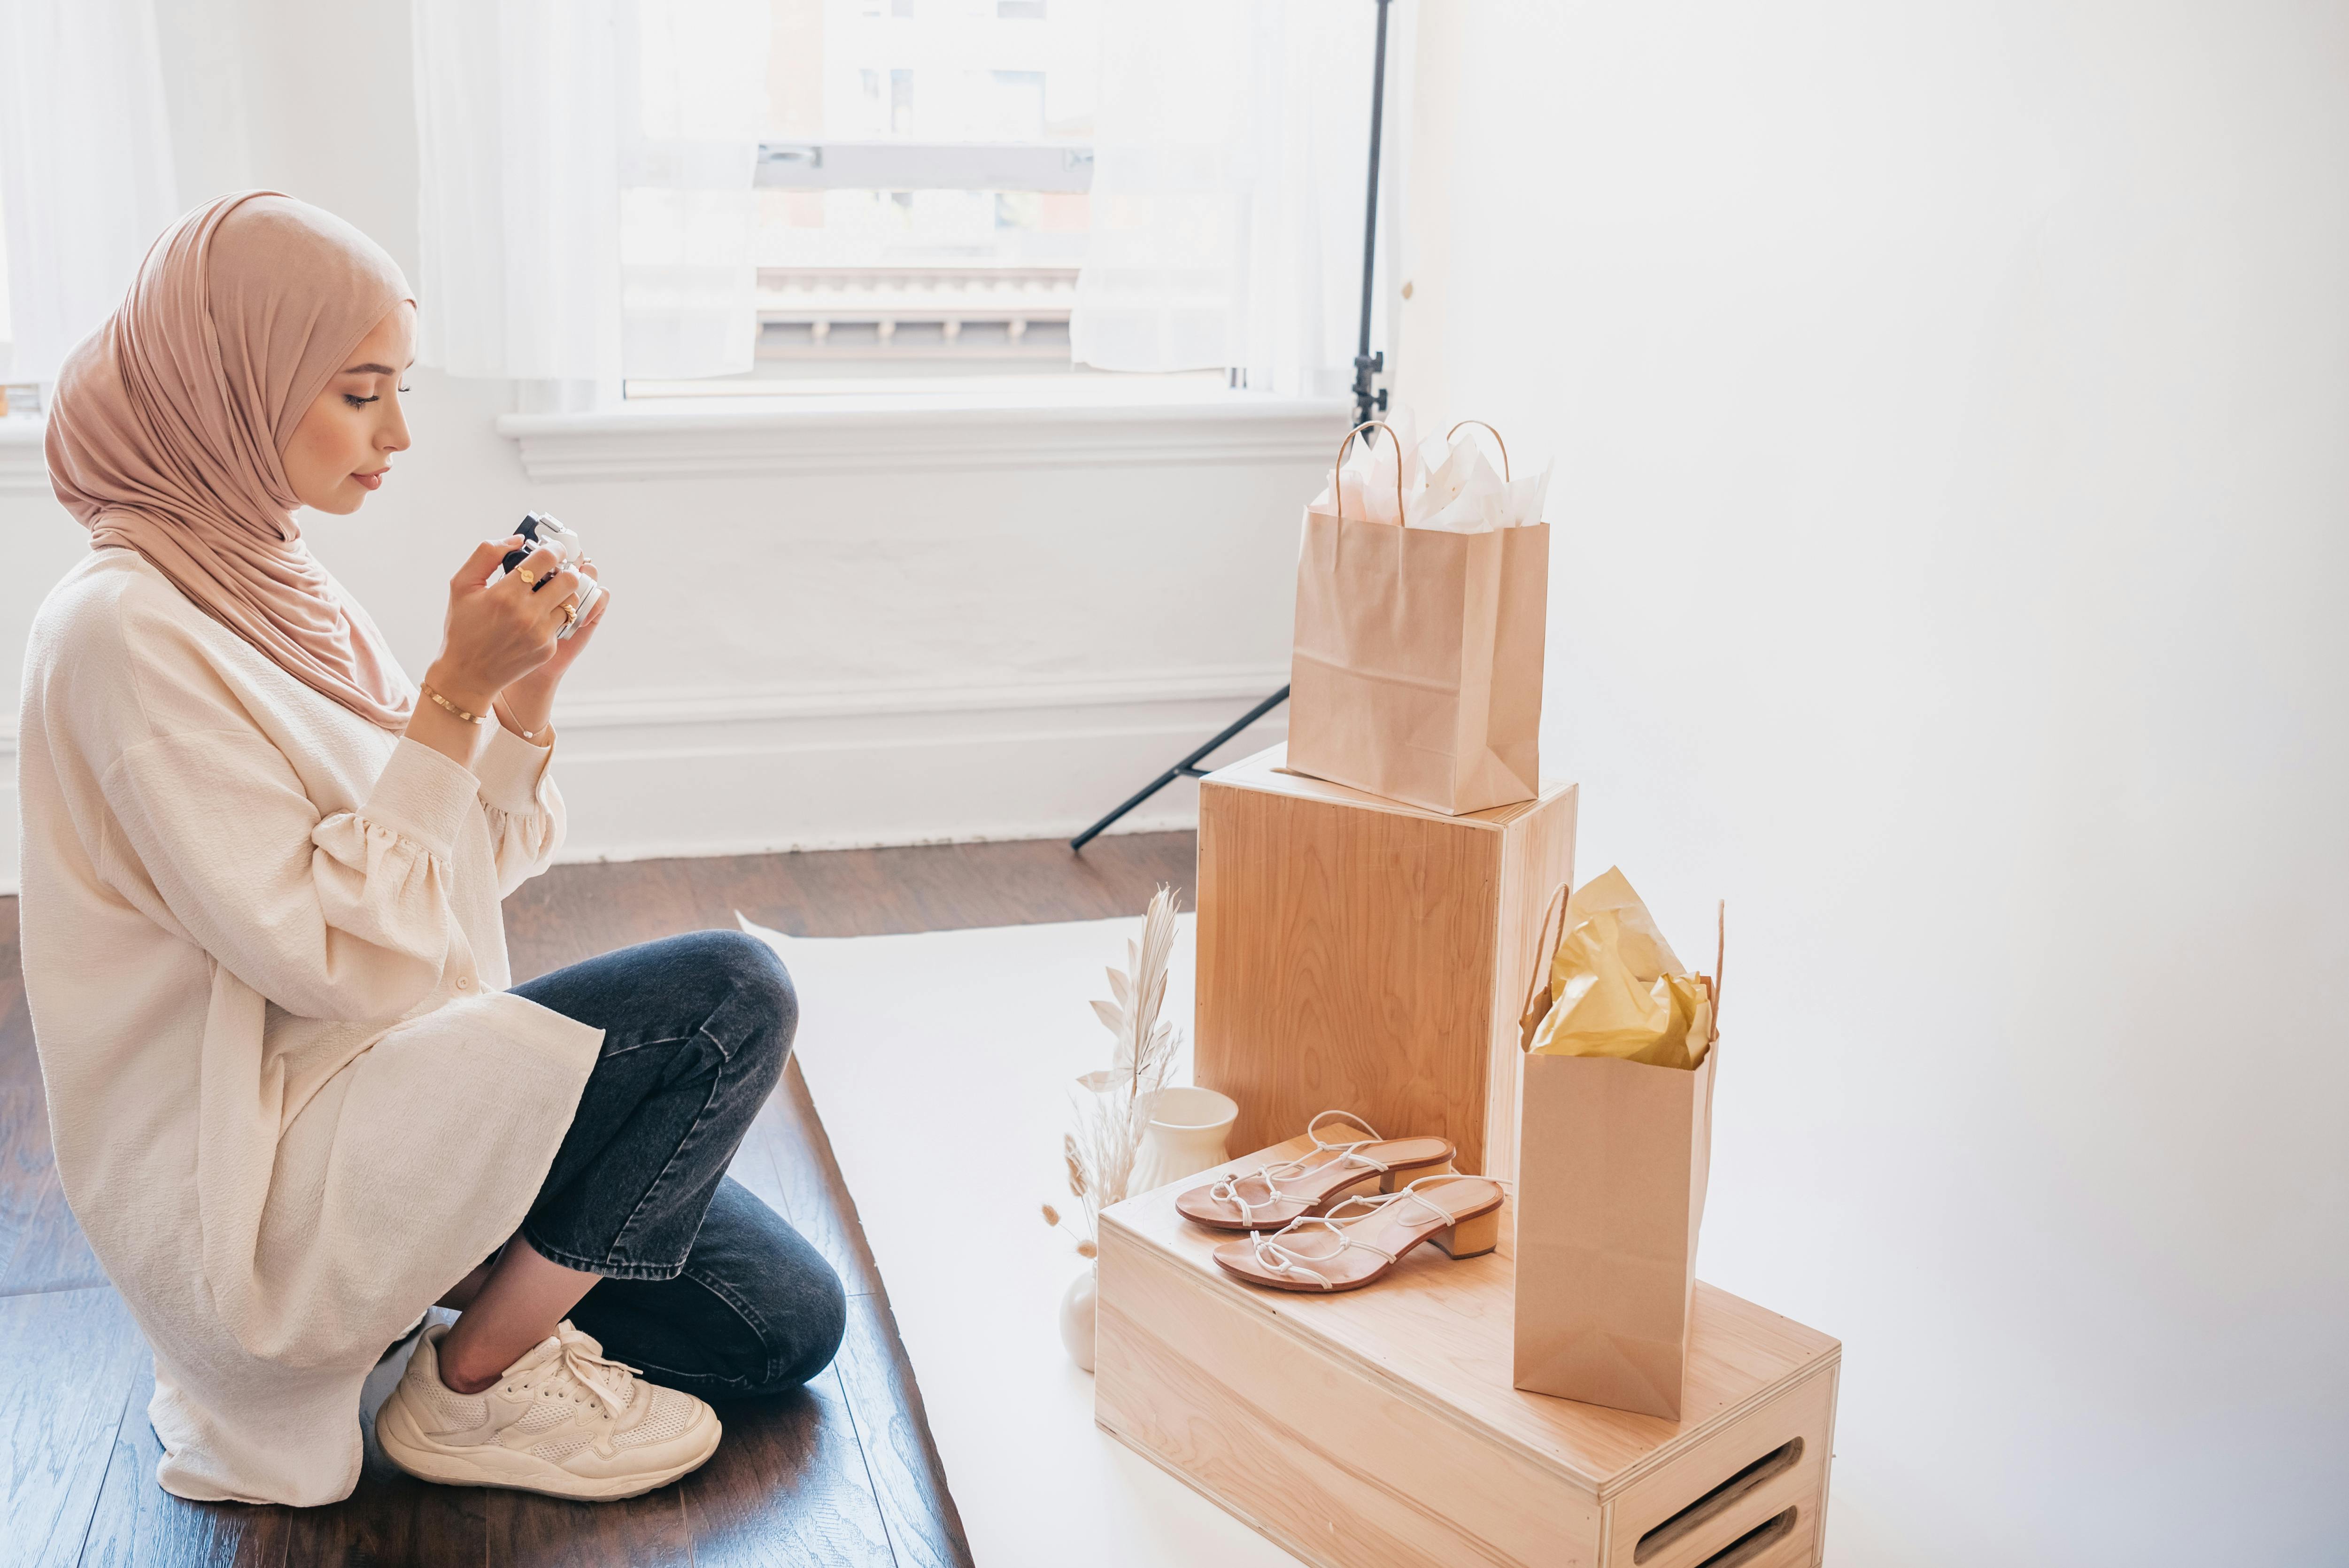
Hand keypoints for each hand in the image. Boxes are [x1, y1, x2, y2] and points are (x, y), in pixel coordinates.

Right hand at [423, 537, 585, 713]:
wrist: (467, 674)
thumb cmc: (463, 626)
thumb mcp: (462, 585)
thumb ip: (487, 554)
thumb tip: (518, 540)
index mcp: (505, 594)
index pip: (546, 559)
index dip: (554, 549)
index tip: (553, 549)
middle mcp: (527, 614)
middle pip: (569, 579)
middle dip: (565, 571)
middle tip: (555, 571)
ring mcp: (541, 633)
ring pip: (571, 602)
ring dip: (562, 594)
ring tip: (547, 594)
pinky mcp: (548, 648)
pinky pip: (562, 623)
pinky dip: (553, 616)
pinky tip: (536, 618)